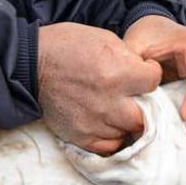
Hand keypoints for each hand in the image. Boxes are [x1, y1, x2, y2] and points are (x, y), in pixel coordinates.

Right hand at [37, 23, 161, 154]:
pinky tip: (108, 123)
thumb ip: (129, 58)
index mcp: (117, 74)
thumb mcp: (104, 38)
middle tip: (134, 96)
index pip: (153, 81)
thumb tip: (144, 72)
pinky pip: (110, 146)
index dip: (149, 74)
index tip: (142, 72)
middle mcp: (109, 102)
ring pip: (129, 131)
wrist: (31, 65)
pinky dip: (112, 136)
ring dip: (127, 121)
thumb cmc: (67, 46)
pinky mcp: (82, 136)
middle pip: (146, 115)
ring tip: (118, 108)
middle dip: (144, 104)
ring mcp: (96, 122)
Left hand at [123, 15, 185, 122]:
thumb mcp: (135, 46)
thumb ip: (132, 68)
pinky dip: (181, 113)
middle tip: (166, 123)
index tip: (184, 115)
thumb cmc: (148, 33)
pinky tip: (165, 114)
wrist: (153, 28)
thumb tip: (132, 94)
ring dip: (185, 115)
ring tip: (162, 119)